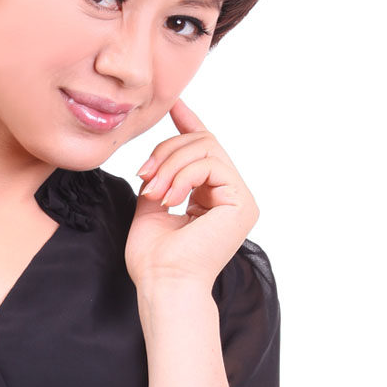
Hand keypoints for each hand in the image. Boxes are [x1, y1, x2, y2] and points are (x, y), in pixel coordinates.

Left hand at [124, 98, 259, 292]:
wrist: (162, 284)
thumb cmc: (154, 256)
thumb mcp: (152, 203)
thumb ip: (162, 175)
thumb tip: (159, 154)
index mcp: (211, 196)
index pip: (204, 149)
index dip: (188, 121)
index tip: (173, 103)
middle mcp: (230, 195)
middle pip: (201, 141)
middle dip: (166, 151)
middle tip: (144, 175)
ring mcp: (240, 199)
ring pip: (205, 148)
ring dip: (170, 165)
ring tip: (153, 191)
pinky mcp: (243, 202)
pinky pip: (210, 164)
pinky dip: (182, 175)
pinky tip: (168, 198)